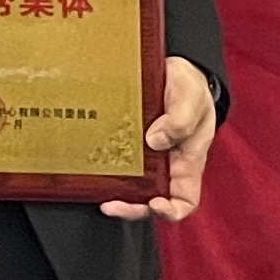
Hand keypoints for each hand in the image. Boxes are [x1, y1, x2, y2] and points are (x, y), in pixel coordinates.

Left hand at [105, 56, 219, 223]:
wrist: (173, 68)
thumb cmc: (190, 87)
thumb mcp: (191, 99)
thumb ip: (180, 121)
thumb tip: (156, 141)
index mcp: (188, 162)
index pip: (185, 200)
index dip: (172, 211)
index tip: (155, 204)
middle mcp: (166, 164)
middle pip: (150, 199)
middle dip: (131, 208)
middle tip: (110, 205)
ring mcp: (145, 154)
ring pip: (129, 183)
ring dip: (113, 190)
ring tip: (94, 188)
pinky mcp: (127, 140)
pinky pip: (114, 157)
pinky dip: (103, 164)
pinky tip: (87, 161)